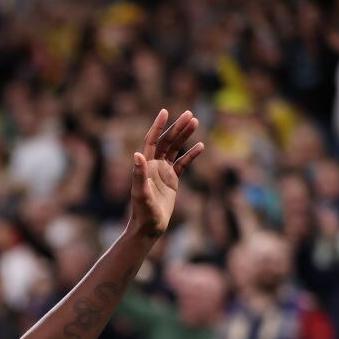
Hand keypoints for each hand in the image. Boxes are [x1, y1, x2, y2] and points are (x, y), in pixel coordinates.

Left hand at [130, 109, 203, 237]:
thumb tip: (137, 154)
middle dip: (177, 128)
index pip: (151, 141)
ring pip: (175, 149)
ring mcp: (163, 172)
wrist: (149, 227)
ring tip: (195, 122)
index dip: (157, 126)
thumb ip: (139, 174)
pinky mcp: (172, 180)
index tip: (165, 111)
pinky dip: (191, 155)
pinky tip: (201, 146)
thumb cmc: (143, 212)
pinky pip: (183, 164)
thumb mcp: (141, 193)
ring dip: (184, 136)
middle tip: (189, 114)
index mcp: (145, 166)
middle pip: (166, 141)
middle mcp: (153, 166)